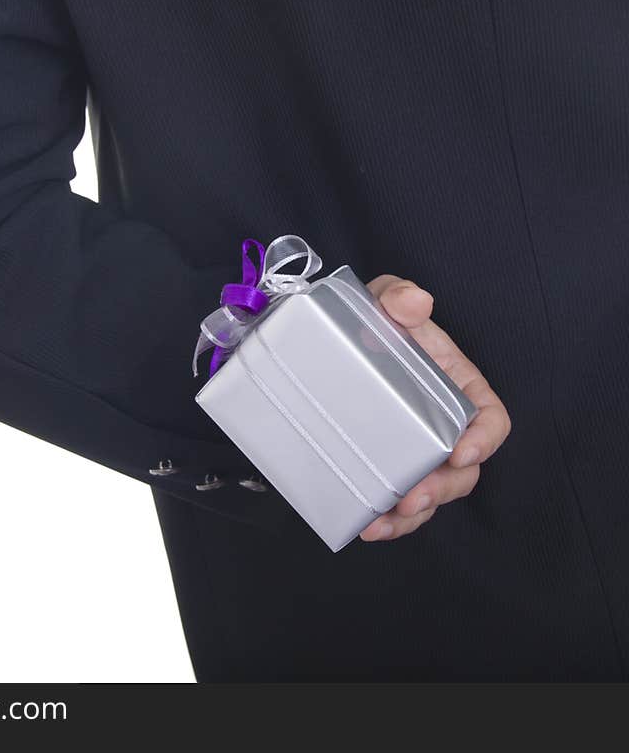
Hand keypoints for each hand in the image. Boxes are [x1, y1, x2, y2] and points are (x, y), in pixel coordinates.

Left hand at [358, 275, 510, 541]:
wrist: (332, 339)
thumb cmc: (374, 320)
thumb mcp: (385, 299)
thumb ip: (398, 296)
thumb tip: (413, 303)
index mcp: (458, 388)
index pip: (490, 419)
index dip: (485, 439)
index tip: (461, 453)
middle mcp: (443, 425)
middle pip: (462, 470)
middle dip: (441, 489)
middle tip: (412, 498)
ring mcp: (416, 450)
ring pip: (431, 494)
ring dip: (412, 516)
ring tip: (382, 522)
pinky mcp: (387, 466)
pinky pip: (396, 501)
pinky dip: (386, 519)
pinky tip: (364, 524)